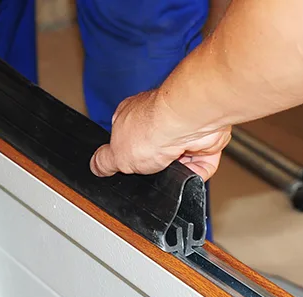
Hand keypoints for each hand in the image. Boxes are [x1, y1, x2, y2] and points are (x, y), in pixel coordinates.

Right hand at [90, 89, 231, 180]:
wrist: (186, 123)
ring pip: (182, 161)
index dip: (128, 157)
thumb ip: (105, 162)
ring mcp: (185, 129)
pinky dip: (198, 173)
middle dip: (155, 167)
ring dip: (178, 172)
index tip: (129, 168)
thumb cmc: (151, 128)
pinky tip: (190, 174)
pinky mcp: (206, 140)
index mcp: (131, 116)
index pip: (126, 139)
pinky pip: (202, 166)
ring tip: (172, 172)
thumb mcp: (116, 154)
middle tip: (151, 173)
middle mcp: (160, 119)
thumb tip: (96, 166)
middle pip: (156, 152)